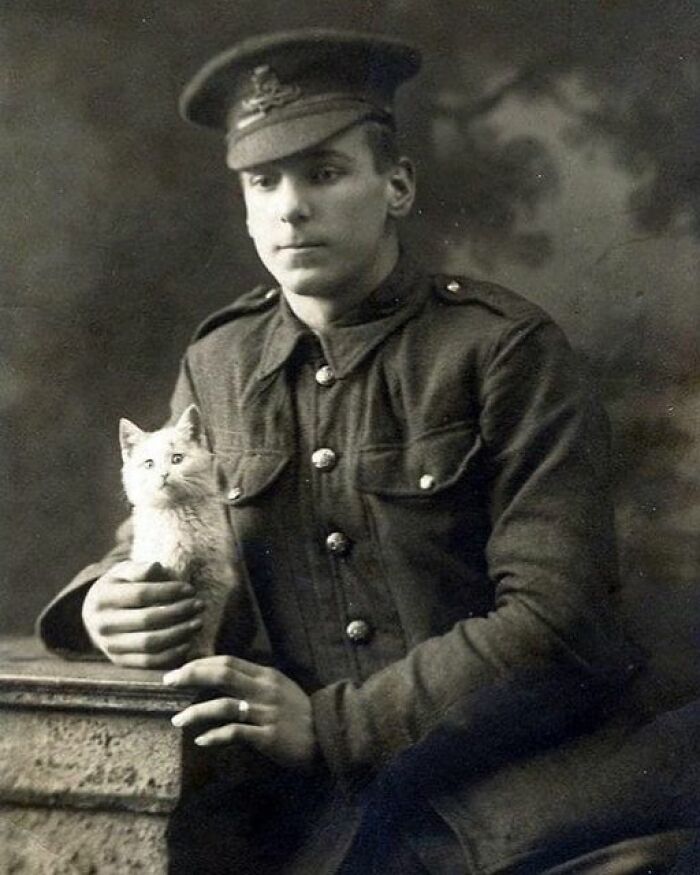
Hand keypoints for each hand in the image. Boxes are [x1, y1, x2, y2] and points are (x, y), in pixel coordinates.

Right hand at [82, 560, 204, 667]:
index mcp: (103, 598)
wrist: (95, 615)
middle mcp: (102, 624)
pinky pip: (149, 662)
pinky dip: (171, 654)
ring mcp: (110, 646)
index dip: (168, 591)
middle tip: (199, 605)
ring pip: (150, 644)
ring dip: (179, 634)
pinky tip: (188, 642)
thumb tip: (156, 567)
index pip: (141, 595)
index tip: (190, 589)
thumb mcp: (123, 572)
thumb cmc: (119, 588)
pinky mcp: (120, 661)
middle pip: (147, 620)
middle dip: (179, 612)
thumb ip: (139, 569)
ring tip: (197, 622)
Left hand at [164, 656, 318, 769]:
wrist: (327, 736)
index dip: (200, 663)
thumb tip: (221, 677)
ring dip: (196, 712)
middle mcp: (264, 689)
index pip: (228, 661)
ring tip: (177, 720)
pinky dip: (215, 736)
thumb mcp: (279, 688)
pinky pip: (235, 733)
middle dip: (191, 676)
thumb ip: (253, 681)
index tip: (179, 670)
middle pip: (222, 675)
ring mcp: (266, 712)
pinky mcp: (268, 736)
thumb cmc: (299, 712)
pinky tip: (201, 740)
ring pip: (224, 705)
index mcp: (266, 675)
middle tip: (169, 682)